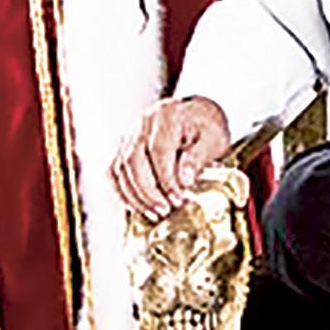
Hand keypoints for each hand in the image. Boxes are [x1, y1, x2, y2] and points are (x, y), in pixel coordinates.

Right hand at [111, 96, 231, 220]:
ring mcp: (130, 135)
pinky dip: (123, 192)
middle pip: (133, 160)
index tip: (178, 199)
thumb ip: (198, 157)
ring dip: (135, 195)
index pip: (159, 150)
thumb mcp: (214, 139)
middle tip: (164, 210)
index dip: (166, 179)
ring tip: (154, 213)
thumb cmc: (206, 128)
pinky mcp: (124, 148)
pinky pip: (114, 172)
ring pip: (120, 168)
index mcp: (167, 115)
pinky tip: (138, 207)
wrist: (196, 116)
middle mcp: (143, 123)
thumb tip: (184, 180)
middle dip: (148, 191)